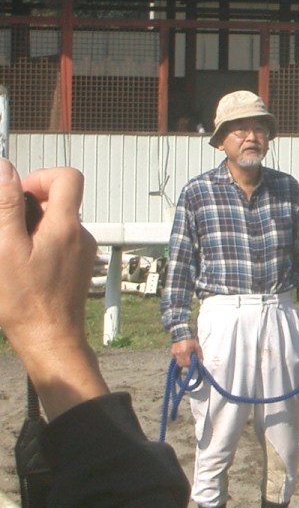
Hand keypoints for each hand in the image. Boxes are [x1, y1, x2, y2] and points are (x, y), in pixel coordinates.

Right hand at [0, 161, 106, 418]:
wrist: (50, 339)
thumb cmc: (26, 300)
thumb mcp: (6, 248)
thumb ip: (8, 206)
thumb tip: (5, 169)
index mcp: (66, 225)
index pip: (68, 177)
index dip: (40, 177)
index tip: (17, 195)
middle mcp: (80, 234)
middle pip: (60, 198)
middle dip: (29, 205)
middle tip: (5, 228)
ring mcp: (81, 250)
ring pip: (56, 221)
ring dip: (30, 227)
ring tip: (10, 252)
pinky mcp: (77, 265)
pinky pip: (57, 241)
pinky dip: (37, 244)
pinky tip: (20, 266)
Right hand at [171, 338, 201, 369]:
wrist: (182, 334)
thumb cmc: (191, 340)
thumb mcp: (197, 346)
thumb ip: (199, 355)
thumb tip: (201, 362)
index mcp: (185, 352)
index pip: (187, 363)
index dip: (190, 365)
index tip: (193, 363)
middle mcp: (179, 353)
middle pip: (182, 364)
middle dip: (186, 364)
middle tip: (190, 361)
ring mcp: (175, 353)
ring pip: (178, 362)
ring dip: (182, 362)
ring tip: (186, 358)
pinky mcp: (172, 352)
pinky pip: (175, 359)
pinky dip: (179, 359)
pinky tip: (182, 355)